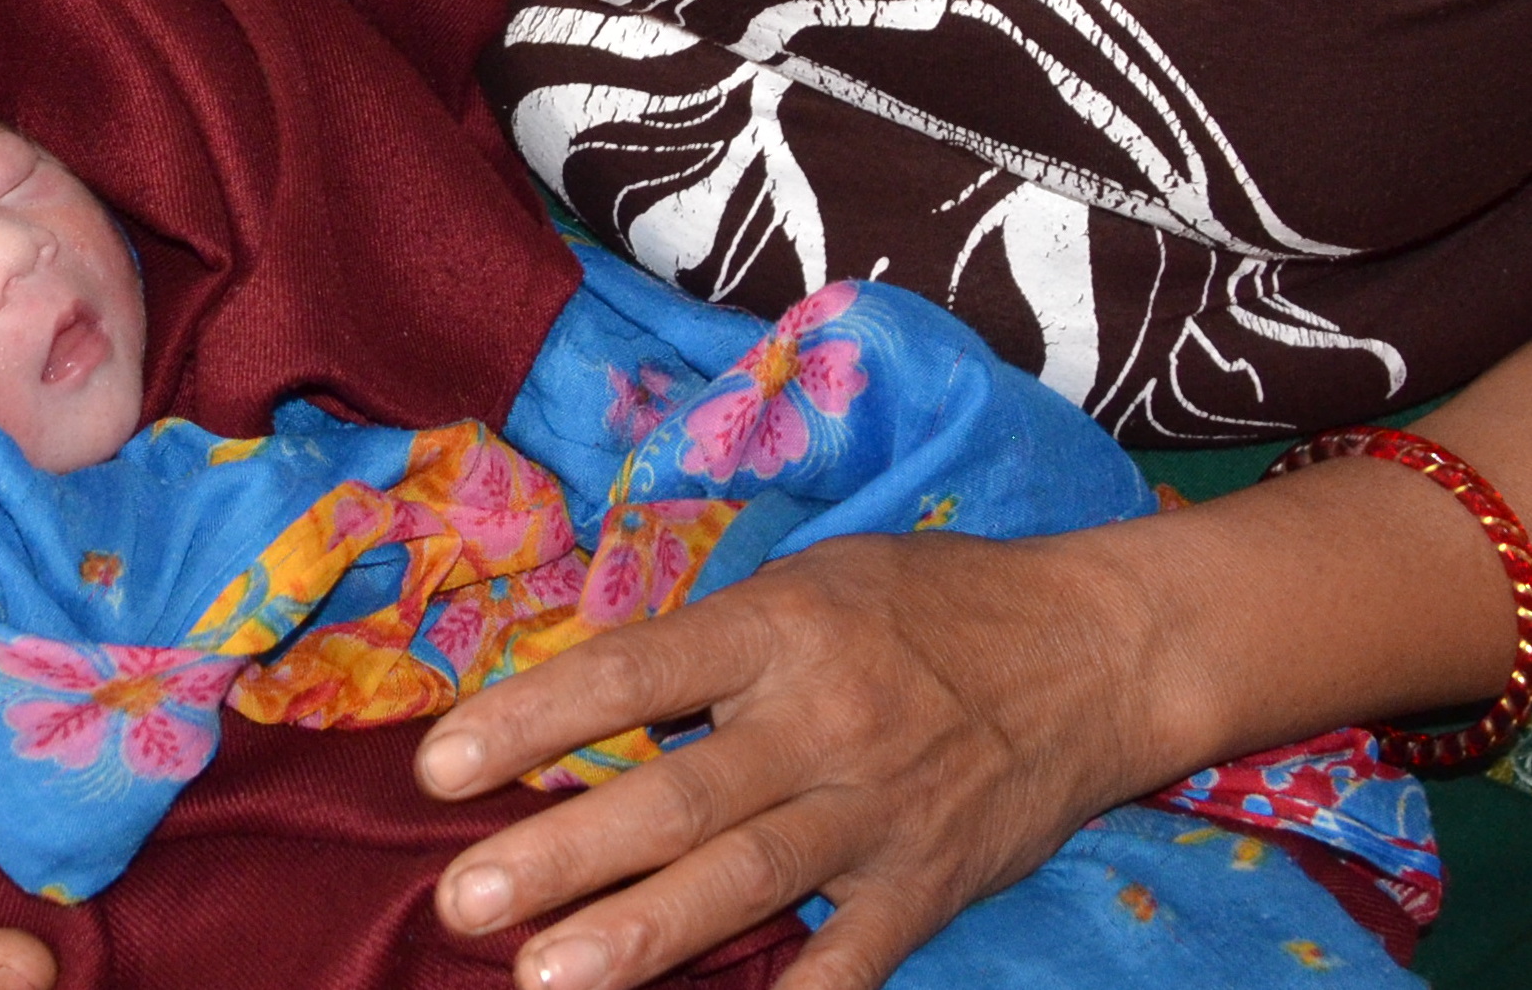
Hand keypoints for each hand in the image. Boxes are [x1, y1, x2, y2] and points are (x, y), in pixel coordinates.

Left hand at [412, 531, 1149, 989]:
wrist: (1093, 646)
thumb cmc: (927, 602)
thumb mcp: (812, 582)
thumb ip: (707, 645)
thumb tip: (578, 695)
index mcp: (780, 625)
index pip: (635, 667)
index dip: (534, 714)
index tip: (438, 763)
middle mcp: (822, 716)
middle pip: (678, 793)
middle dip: (563, 851)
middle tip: (461, 900)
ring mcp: (876, 809)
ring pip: (745, 882)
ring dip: (639, 935)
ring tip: (545, 981)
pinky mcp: (928, 885)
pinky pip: (851, 961)